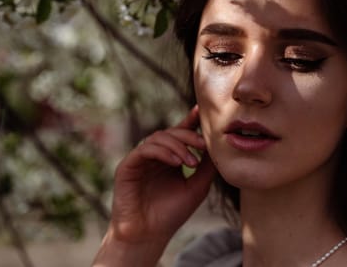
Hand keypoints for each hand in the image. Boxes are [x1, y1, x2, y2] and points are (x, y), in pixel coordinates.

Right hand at [93, 106, 215, 265]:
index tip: (201, 111)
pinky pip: (144, 149)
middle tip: (203, 145)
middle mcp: (153, 156)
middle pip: (170, 133)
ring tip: (190, 161)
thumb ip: (206, 166)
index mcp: (168, 159)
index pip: (179, 135)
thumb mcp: (197, 187)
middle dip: (188, 136)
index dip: (189, 121)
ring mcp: (139, 160)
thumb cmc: (171, 214)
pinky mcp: (127, 166)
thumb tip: (219, 146)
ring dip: (177, 146)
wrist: (149, 235)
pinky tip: (176, 162)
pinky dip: (162, 152)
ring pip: (157, 138)